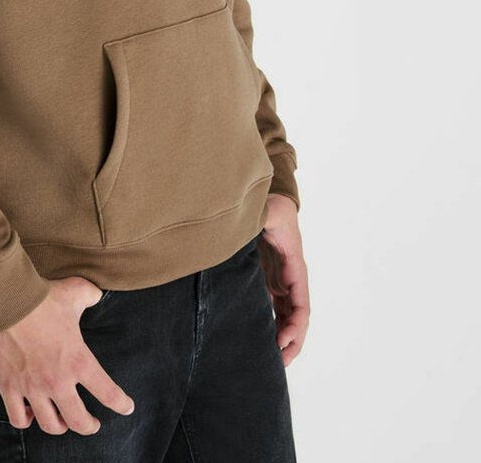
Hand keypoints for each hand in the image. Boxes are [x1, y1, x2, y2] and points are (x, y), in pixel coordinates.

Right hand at [0, 276, 135, 434]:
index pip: (108, 393)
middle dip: (89, 426)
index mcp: (78, 361)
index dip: (121, 404)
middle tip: (93, 423)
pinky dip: (26, 419)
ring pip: (50, 425)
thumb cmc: (43, 297)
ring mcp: (32, 387)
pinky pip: (18, 418)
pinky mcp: (9, 387)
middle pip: (79, 422)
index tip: (126, 407)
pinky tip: (30, 411)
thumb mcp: (76, 291)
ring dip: (60, 426)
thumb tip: (97, 294)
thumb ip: (91, 295)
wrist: (7, 299)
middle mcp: (57, 381)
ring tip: (62, 419)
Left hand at [258, 193, 309, 366]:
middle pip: (298, 318)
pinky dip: (273, 325)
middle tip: (279, 363)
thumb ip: (267, 215)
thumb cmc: (272, 206)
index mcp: (295, 268)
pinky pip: (276, 309)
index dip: (295, 325)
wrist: (270, 203)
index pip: (301, 304)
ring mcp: (282, 282)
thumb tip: (264, 219)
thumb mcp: (270, 210)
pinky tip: (264, 340)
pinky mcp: (271, 281)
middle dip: (292, 341)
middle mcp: (291, 279)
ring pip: (288, 318)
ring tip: (273, 360)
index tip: (282, 340)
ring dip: (284, 338)